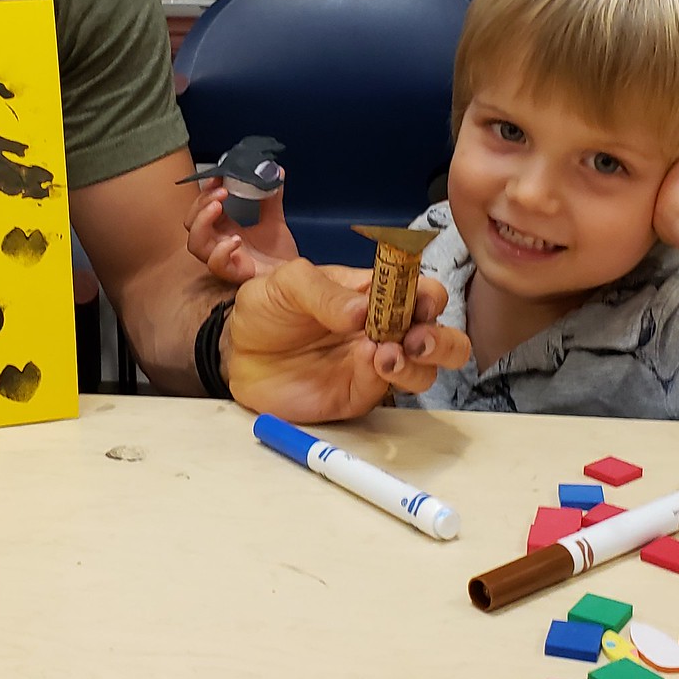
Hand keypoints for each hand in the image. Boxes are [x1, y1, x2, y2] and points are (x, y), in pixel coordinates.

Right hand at [186, 179, 297, 284]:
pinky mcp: (235, 274)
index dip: (205, 191)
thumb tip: (277, 171)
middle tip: (221, 191)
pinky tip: (236, 239)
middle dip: (201, 204)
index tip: (219, 176)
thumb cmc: (278, 253)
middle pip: (191, 224)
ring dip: (203, 222)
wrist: (295, 277)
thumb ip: (272, 197)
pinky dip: (221, 250)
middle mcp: (218, 243)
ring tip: (219, 207)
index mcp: (223, 229)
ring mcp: (224, 260)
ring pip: (194, 244)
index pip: (202, 208)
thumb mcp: (274, 219)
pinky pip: (216, 265)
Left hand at [223, 258, 471, 422]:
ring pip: (426, 371)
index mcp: (375, 294)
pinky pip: (389, 391)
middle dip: (443, 339)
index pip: (422, 292)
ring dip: (420, 363)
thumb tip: (363, 311)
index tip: (418, 301)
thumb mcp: (287, 283)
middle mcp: (386, 330)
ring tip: (388, 355)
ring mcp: (375, 365)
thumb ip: (324, 292)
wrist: (235, 350)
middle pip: (442, 338)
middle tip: (418, 337)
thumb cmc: (267, 308)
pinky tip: (371, 364)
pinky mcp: (359, 394)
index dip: (430, 295)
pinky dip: (389, 378)